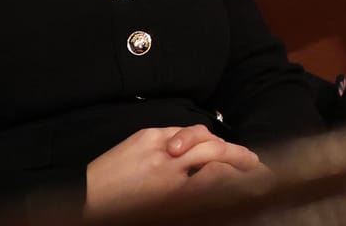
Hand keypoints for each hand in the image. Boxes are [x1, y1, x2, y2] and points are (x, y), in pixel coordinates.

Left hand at [84, 125, 262, 217]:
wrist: (87, 202)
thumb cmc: (126, 212)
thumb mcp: (167, 209)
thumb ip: (194, 194)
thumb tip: (219, 182)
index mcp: (176, 196)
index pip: (220, 174)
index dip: (243, 170)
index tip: (258, 174)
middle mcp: (171, 172)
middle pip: (217, 152)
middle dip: (240, 155)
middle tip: (255, 163)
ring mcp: (159, 151)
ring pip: (202, 136)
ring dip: (219, 142)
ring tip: (228, 152)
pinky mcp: (147, 137)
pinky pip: (179, 132)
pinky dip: (191, 138)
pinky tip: (197, 146)